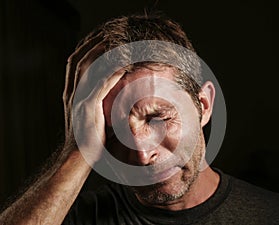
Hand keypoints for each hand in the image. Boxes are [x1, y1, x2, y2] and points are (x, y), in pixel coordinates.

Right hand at [62, 38, 124, 163]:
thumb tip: (108, 92)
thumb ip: (93, 101)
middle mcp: (72, 93)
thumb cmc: (86, 138)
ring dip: (103, 54)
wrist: (77, 156)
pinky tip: (123, 66)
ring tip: (117, 44)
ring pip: (88, 69)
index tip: (97, 40)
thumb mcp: (86, 116)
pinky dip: (112, 74)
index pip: (74, 64)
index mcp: (71, 94)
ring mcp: (79, 100)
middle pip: (78, 60)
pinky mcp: (88, 108)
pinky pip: (100, 86)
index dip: (84, 49)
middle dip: (92, 45)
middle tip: (107, 35)